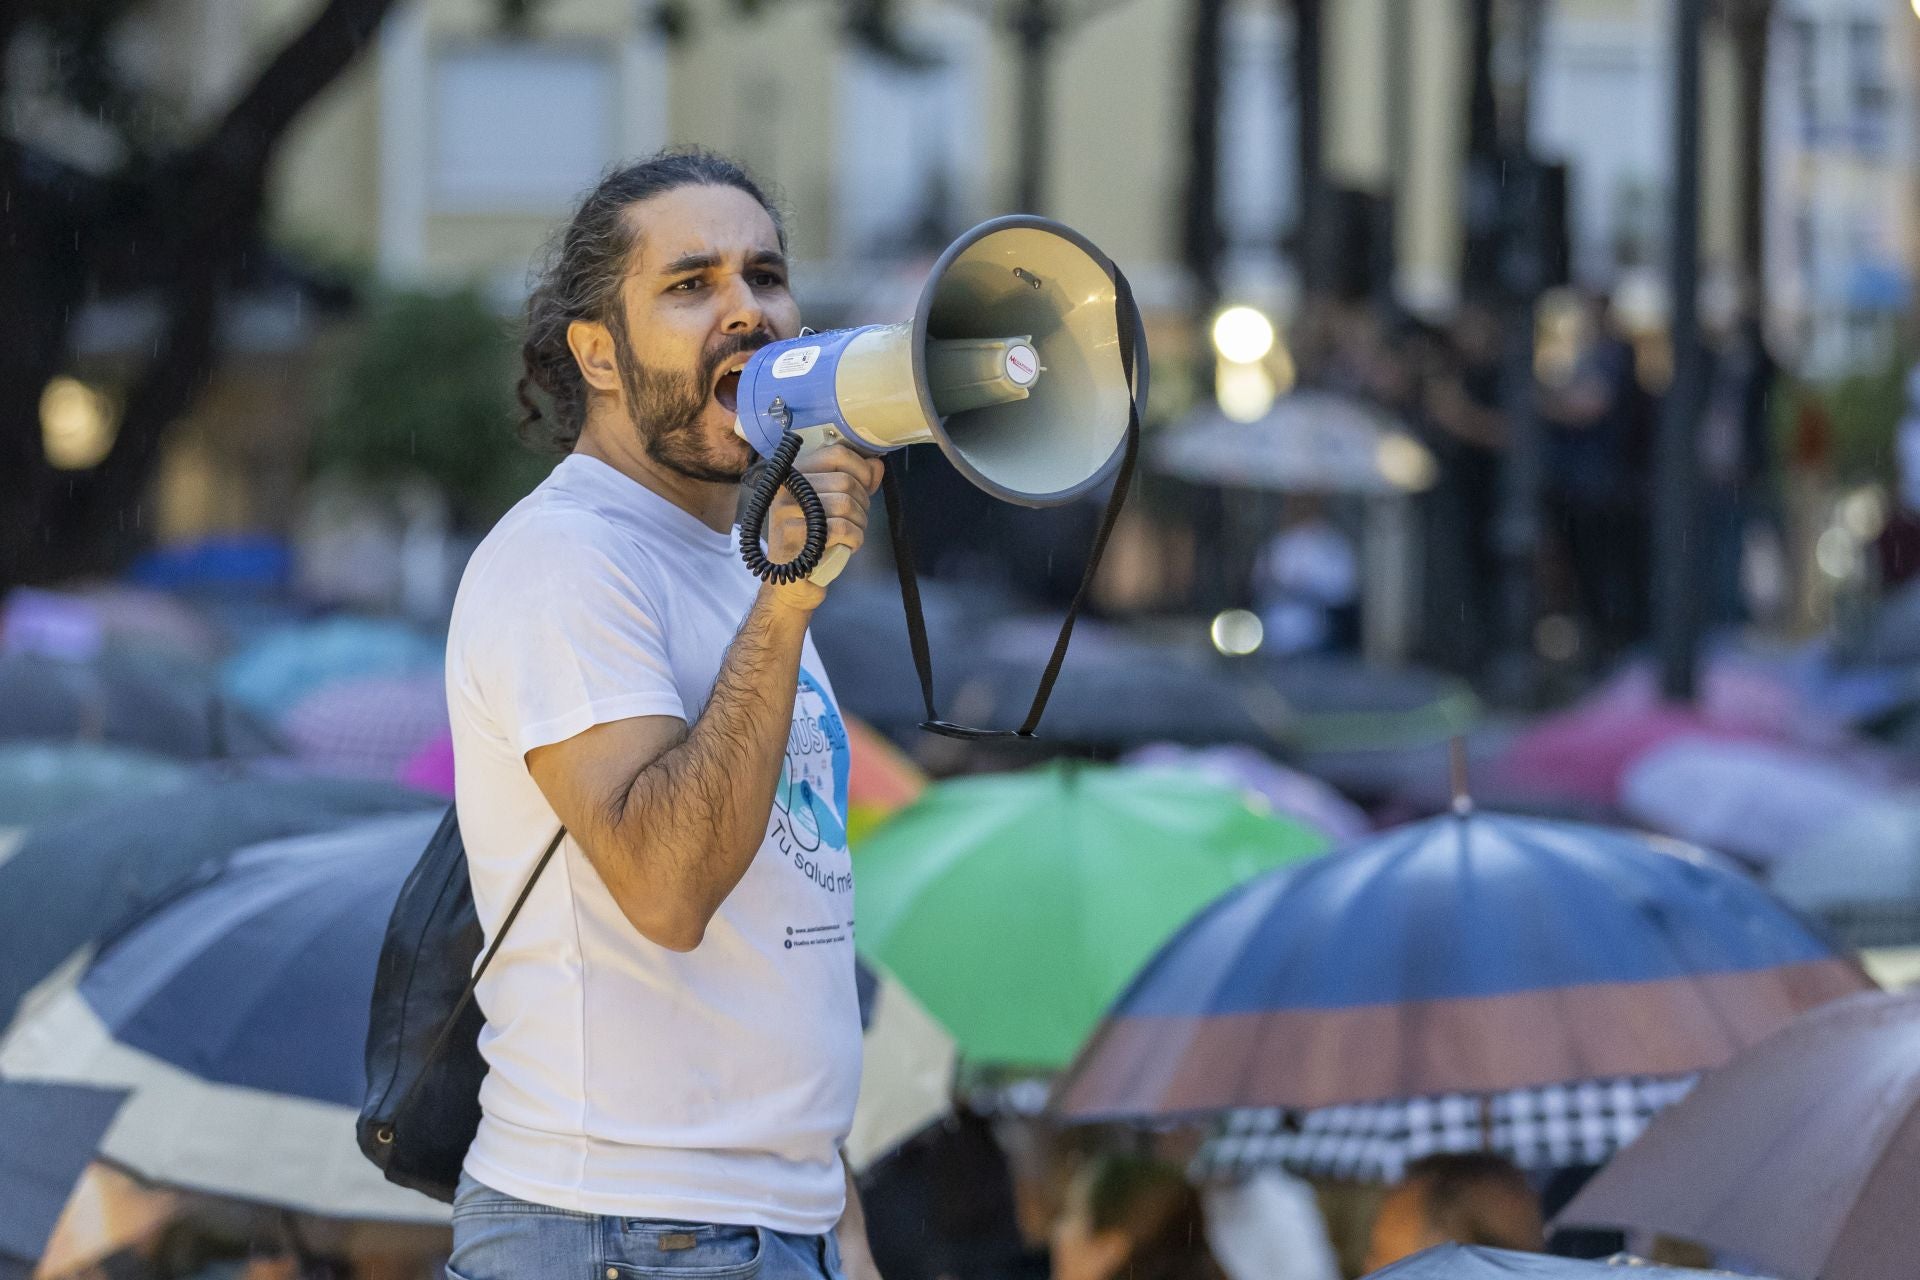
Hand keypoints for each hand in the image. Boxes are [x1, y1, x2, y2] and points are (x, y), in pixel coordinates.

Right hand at [761, 443, 884, 611]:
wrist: (791, 582)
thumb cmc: (814, 539)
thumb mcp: (834, 505)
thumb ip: (855, 481)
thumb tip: (876, 464)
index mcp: (795, 473)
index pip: (836, 453)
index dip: (862, 468)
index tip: (867, 485)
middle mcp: (786, 487)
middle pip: (845, 481)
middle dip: (863, 502)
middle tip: (857, 519)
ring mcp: (786, 510)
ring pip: (846, 504)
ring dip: (860, 522)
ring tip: (852, 534)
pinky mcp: (793, 535)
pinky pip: (841, 528)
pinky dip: (855, 539)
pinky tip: (848, 546)